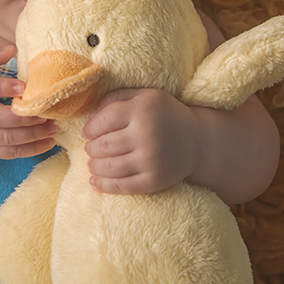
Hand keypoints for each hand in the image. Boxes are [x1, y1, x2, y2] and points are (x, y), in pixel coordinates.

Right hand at [0, 45, 56, 158]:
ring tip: (54, 126)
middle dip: (24, 116)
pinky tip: (48, 142)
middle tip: (47, 110)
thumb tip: (12, 49)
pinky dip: (30, 150)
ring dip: (33, 135)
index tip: (23, 86)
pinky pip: (8, 153)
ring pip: (5, 138)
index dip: (2, 87)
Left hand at [81, 88, 201, 194]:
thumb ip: (115, 98)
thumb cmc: (163, 115)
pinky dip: (104, 186)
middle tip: (90, 149)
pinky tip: (94, 182)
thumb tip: (89, 118)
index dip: (90, 129)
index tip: (86, 134)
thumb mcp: (143, 96)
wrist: (197, 140)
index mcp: (142, 109)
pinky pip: (122, 186)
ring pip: (109, 167)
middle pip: (103, 145)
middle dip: (91, 149)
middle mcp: (146, 134)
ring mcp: (151, 159)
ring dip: (94, 166)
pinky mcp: (154, 180)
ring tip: (92, 164)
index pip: (104, 120)